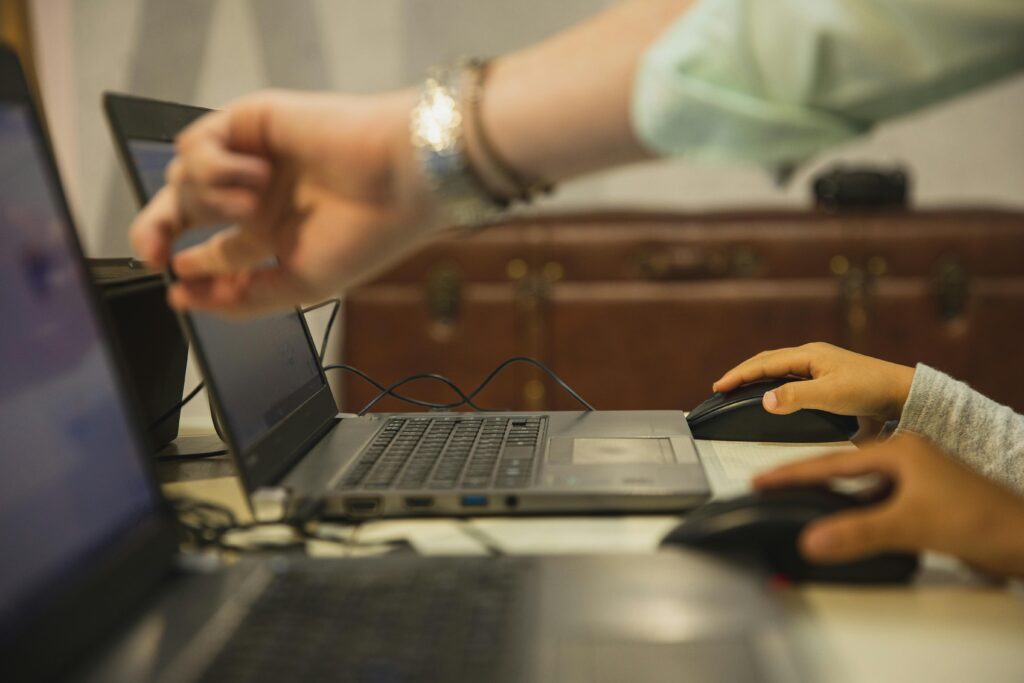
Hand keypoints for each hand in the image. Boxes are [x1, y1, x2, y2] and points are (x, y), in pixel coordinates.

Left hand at [129, 89, 438, 314]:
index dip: (189, 269)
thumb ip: (246, 300)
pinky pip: (197, 144)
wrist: (400, 178)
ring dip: (209, 198)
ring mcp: (253, 158)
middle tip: (153, 252)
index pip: (215, 253)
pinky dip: (215, 166)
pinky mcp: (250, 122)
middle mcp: (260, 195)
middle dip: (157, 231)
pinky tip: (256, 175)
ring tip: (250, 205)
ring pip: (185, 178)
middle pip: (183, 210)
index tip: (178, 287)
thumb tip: (187, 298)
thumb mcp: (303, 285)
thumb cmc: (368, 232)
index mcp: (276, 233)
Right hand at [712, 343, 914, 439]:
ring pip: (779, 368)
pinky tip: (773, 394)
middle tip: (722, 387)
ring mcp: (820, 366)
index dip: (739, 375)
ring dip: (757, 377)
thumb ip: (795, 397)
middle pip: (768, 361)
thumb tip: (763, 400)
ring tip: (740, 389)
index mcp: (808, 355)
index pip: (763, 363)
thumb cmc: (870, 390)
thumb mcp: (830, 395)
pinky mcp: (828, 378)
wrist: (903, 392)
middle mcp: (812, 356)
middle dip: (743, 373)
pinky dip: (774, 383)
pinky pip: (791, 377)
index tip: (718, 387)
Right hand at [754, 434, 1023, 577]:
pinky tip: (845, 523)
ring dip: (830, 496)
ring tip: (798, 502)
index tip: (761, 480)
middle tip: (771, 486)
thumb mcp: (912, 524)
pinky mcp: (924, 499)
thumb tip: (810, 540)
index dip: (792, 473)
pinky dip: (854, 511)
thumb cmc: (985, 520)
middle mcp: (905, 457)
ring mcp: (915, 477)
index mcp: (898, 449)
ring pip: (859, 486)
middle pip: (841, 468)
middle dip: (804, 478)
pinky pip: (875, 501)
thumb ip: (858, 532)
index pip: (831, 462)